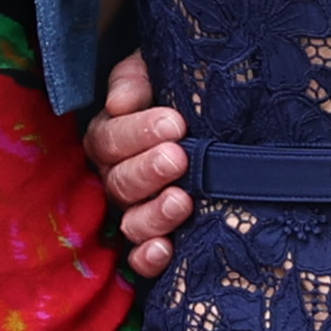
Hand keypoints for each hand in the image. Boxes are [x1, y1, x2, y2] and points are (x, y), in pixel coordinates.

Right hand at [85, 48, 190, 276]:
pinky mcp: (157, 240)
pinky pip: (141, 258)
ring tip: (182, 201)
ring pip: (130, 221)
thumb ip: (137, 79)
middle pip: (118, 181)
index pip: (109, 139)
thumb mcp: (160, 72)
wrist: (221, 113)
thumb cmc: (186, 92)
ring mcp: (137, 211)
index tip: (175, 123)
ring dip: (153, 214)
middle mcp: (119, 177)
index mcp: (113, 137)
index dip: (136, 133)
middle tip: (179, 158)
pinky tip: (166, 249)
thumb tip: (119, 103)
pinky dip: (149, 257)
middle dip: (148, 170)